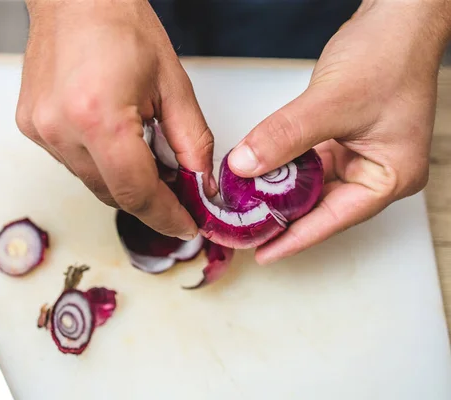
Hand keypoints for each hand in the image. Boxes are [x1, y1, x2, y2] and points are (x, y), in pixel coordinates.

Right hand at [16, 0, 215, 239]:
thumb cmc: (121, 26)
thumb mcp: (172, 84)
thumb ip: (192, 142)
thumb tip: (200, 185)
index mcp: (99, 117)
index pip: (136, 192)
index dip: (165, 216)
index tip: (184, 225)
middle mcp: (61, 129)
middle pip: (113, 194)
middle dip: (148, 197)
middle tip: (174, 186)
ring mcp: (41, 130)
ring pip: (92, 182)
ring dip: (122, 179)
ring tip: (140, 147)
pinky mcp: (31, 127)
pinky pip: (72, 163)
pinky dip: (98, 162)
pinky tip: (110, 136)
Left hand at [227, 0, 450, 263]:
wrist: (397, 16)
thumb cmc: (388, 54)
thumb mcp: (332, 103)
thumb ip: (285, 136)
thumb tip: (245, 166)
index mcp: (390, 176)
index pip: (336, 219)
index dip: (296, 238)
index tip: (264, 255)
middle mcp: (374, 171)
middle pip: (321, 205)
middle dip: (282, 215)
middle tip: (244, 231)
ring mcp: (358, 154)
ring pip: (310, 183)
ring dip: (278, 189)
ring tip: (244, 206)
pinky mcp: (340, 136)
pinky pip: (306, 160)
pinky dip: (282, 164)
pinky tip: (257, 170)